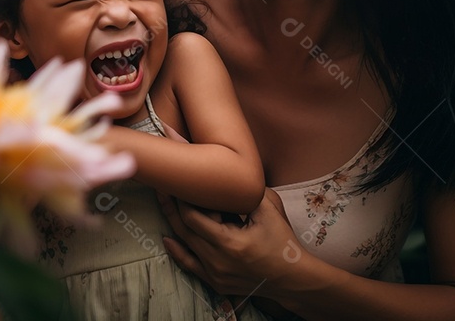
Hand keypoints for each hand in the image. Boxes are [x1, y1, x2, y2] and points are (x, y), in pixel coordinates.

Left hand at [159, 188, 299, 297]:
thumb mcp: (269, 210)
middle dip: (171, 205)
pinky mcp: (215, 282)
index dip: (182, 198)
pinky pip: (190, 265)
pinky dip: (177, 251)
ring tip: (163, 201)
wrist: (292, 278)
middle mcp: (217, 261)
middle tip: (162, 185)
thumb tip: (229, 172)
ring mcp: (214, 274)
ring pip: (184, 245)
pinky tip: (167, 238)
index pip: (193, 217)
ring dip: (173, 222)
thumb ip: (247, 192)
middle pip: (183, 229)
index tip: (179, 180)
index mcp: (229, 242)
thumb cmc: (283, 242)